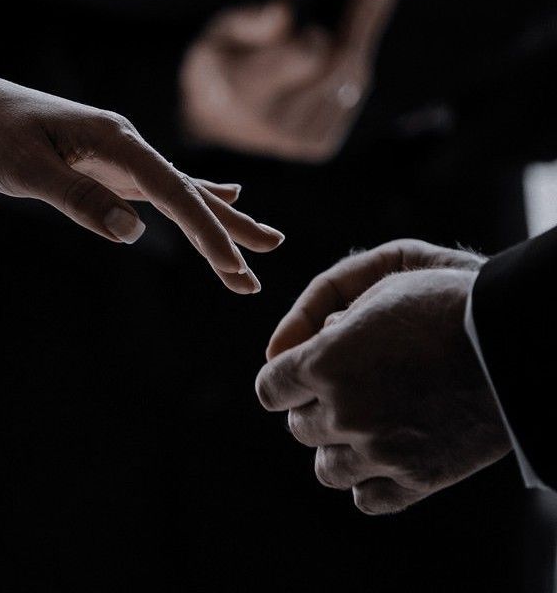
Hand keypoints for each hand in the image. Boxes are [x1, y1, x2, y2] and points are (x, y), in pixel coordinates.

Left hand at [0, 51, 283, 293]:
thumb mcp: (27, 169)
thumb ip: (80, 198)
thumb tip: (133, 233)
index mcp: (115, 139)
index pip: (173, 192)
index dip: (207, 232)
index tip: (233, 267)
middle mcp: (128, 144)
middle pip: (190, 191)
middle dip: (228, 229)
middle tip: (267, 259)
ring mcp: (122, 155)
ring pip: (183, 191)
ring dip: (221, 220)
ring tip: (262, 240)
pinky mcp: (110, 166)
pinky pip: (163, 187)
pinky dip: (196, 197)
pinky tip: (223, 195)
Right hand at [180, 0, 397, 161]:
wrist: (214, 121)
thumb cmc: (219, 66)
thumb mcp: (219, 34)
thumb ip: (249, 21)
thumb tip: (284, 11)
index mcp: (242, 95)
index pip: (307, 58)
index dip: (315, 36)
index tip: (312, 24)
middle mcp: (273, 126)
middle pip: (340, 67)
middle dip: (359, 26)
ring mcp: (299, 142)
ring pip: (353, 80)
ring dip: (359, 42)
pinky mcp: (318, 147)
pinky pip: (353, 96)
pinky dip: (353, 69)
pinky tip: (344, 51)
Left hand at [256, 241, 510, 513]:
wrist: (514, 339)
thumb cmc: (443, 300)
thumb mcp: (376, 285)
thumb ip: (319, 316)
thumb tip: (279, 354)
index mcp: (325, 362)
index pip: (269, 388)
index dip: (282, 378)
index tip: (298, 374)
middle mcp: (344, 411)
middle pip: (298, 425)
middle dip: (313, 405)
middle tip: (347, 387)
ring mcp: (380, 451)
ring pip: (324, 467)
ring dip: (336, 445)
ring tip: (366, 422)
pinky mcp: (417, 479)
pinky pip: (365, 497)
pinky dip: (368, 478)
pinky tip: (386, 452)